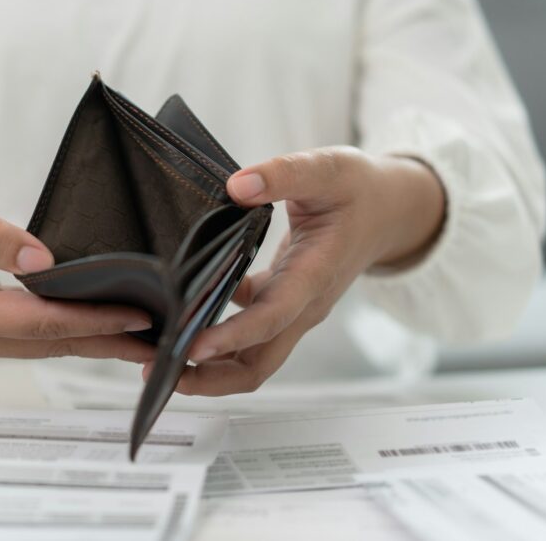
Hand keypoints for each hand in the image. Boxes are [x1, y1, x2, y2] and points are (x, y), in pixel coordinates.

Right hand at [0, 181, 154, 362]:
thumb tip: (43, 260)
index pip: (38, 322)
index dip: (91, 319)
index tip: (138, 313)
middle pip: (48, 344)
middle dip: (106, 340)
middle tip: (162, 338)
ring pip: (42, 347)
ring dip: (92, 341)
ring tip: (145, 337)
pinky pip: (30, 339)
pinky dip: (68, 333)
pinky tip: (101, 327)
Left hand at [163, 147, 444, 395]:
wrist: (390, 211)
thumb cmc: (359, 189)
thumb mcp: (328, 168)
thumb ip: (284, 174)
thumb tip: (237, 186)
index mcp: (314, 274)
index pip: (272, 318)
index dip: (233, 336)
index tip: (193, 347)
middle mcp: (304, 305)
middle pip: (257, 364)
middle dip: (208, 377)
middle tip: (155, 369)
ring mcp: (293, 311)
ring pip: (250, 360)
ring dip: (207, 369)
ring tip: (157, 359)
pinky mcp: (281, 305)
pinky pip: (247, 336)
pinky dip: (215, 339)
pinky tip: (179, 319)